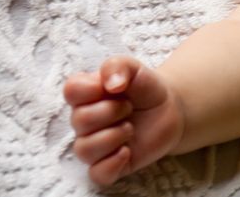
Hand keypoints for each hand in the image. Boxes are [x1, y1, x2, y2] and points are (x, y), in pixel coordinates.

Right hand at [64, 56, 184, 184]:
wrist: (168, 110)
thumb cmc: (144, 89)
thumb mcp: (135, 68)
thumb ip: (118, 66)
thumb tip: (111, 84)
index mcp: (85, 95)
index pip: (70, 90)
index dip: (92, 88)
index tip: (116, 87)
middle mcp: (84, 121)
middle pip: (80, 120)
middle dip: (111, 111)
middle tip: (129, 107)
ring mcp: (94, 145)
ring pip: (84, 149)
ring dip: (113, 136)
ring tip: (130, 128)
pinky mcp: (108, 165)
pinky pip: (97, 174)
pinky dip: (112, 164)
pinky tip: (127, 151)